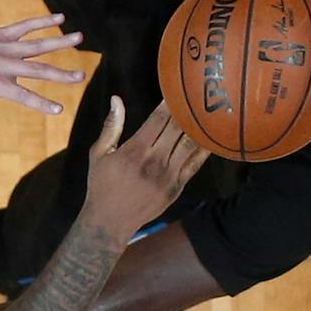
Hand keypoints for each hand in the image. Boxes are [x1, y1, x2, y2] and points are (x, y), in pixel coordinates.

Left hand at [0, 13, 85, 157]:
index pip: (23, 95)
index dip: (41, 103)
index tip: (59, 109)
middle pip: (36, 69)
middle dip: (60, 74)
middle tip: (81, 76)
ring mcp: (0, 47)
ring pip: (34, 44)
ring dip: (58, 41)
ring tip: (80, 38)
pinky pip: (23, 27)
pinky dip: (41, 22)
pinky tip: (60, 18)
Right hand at [78, 98, 209, 235]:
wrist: (110, 221)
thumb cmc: (101, 184)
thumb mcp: (99, 153)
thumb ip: (111, 126)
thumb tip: (116, 99)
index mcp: (135, 151)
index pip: (158, 120)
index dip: (169, 103)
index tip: (177, 89)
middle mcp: (155, 161)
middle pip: (177, 129)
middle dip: (187, 111)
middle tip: (197, 95)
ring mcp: (169, 176)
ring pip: (190, 145)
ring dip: (199, 128)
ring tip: (209, 112)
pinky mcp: (177, 187)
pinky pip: (195, 165)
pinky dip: (203, 150)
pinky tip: (211, 137)